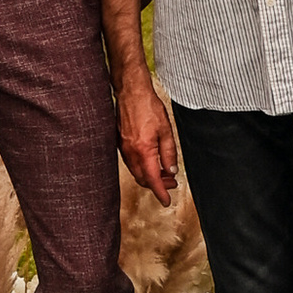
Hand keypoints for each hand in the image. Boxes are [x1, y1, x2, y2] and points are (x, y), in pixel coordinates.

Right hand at [114, 64, 177, 201]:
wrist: (131, 92)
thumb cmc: (148, 106)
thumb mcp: (166, 130)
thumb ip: (169, 152)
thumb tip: (171, 170)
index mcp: (143, 151)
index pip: (153, 180)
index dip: (160, 193)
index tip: (166, 200)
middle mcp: (130, 153)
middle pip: (143, 179)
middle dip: (157, 185)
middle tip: (171, 182)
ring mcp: (123, 148)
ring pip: (136, 171)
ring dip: (150, 176)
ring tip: (164, 172)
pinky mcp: (120, 143)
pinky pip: (130, 162)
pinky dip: (142, 167)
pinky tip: (151, 161)